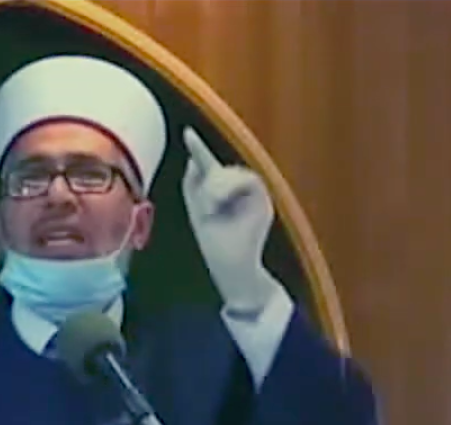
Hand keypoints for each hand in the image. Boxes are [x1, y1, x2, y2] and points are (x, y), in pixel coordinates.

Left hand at [181, 126, 277, 313]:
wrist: (229, 265)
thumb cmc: (213, 244)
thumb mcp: (195, 211)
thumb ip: (192, 185)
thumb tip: (193, 160)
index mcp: (221, 193)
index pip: (209, 166)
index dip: (199, 149)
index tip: (187, 133)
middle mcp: (238, 191)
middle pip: (220, 169)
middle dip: (208, 185)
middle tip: (206, 208)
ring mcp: (252, 194)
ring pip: (231, 173)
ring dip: (216, 189)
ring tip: (212, 209)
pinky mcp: (263, 199)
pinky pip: (247, 179)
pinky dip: (230, 189)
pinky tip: (221, 204)